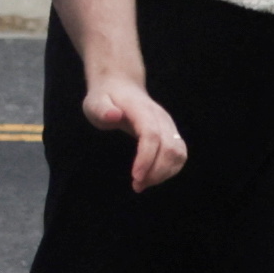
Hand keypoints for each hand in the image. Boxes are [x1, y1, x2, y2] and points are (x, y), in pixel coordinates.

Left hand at [81, 75, 188, 191]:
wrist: (121, 86)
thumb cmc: (105, 98)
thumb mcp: (95, 102)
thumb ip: (102, 109)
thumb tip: (114, 116)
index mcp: (142, 110)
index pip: (151, 135)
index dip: (146, 157)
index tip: (136, 177)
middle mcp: (161, 118)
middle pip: (169, 148)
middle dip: (156, 171)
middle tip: (137, 186)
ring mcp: (168, 125)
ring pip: (178, 153)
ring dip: (164, 173)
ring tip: (143, 183)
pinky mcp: (171, 134)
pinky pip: (179, 155)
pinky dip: (169, 170)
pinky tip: (152, 177)